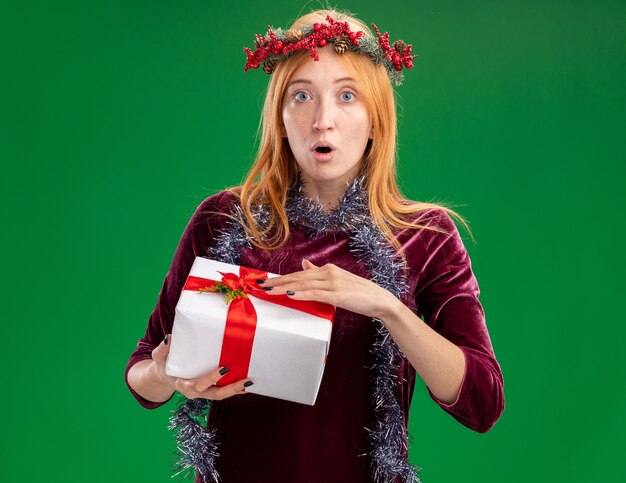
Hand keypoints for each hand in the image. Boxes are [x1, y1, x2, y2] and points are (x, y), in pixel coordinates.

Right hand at [151, 334, 252, 399]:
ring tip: (249, 383)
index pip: (199, 384)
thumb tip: (169, 338)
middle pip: (215, 394)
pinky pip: (222, 391)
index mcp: (183, 385)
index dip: (211, 378)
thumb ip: (162, 349)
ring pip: (220, 395)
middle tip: (245, 381)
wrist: (165, 375)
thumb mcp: (159, 357)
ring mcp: (203, 392)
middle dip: (231, 389)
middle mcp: (195, 392)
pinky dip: (234, 389)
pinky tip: (245, 384)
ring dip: (235, 390)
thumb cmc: (164, 364)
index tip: (224, 368)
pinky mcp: (209, 389)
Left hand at [261, 258, 400, 318]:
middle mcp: (328, 273)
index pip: (299, 273)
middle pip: (297, 277)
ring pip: (303, 284)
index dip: (281, 277)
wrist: (379, 300)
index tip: (266, 281)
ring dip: (284, 287)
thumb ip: (319, 272)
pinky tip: (290, 294)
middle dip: (277, 282)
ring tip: (269, 291)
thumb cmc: (359, 293)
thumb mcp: (338, 280)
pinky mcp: (337, 295)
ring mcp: (333, 283)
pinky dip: (301, 294)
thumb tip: (304, 264)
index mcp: (327, 269)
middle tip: (260, 286)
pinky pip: (315, 294)